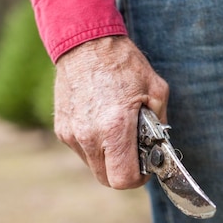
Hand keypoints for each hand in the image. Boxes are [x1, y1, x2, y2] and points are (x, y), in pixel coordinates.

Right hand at [54, 36, 168, 188]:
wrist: (85, 43)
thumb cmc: (124, 64)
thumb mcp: (156, 90)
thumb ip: (160, 126)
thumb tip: (160, 149)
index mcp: (115, 128)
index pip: (123, 179)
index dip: (138, 178)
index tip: (145, 166)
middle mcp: (89, 136)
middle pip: (106, 179)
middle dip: (123, 171)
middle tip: (133, 152)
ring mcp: (72, 134)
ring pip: (93, 166)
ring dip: (108, 158)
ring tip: (116, 132)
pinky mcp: (62, 129)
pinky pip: (81, 150)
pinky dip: (94, 145)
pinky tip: (101, 122)